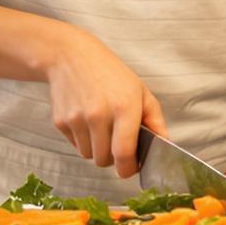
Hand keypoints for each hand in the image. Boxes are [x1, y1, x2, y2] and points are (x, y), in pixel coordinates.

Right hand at [43, 25, 165, 177]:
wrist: (70, 56)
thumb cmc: (110, 73)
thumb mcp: (140, 91)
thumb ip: (155, 121)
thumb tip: (165, 145)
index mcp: (123, 107)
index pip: (123, 154)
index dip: (128, 168)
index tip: (131, 168)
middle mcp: (98, 115)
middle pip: (105, 160)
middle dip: (113, 158)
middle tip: (116, 143)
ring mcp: (76, 119)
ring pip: (89, 156)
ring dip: (96, 150)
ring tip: (101, 128)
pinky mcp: (60, 122)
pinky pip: (75, 146)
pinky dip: (82, 140)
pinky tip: (86, 120)